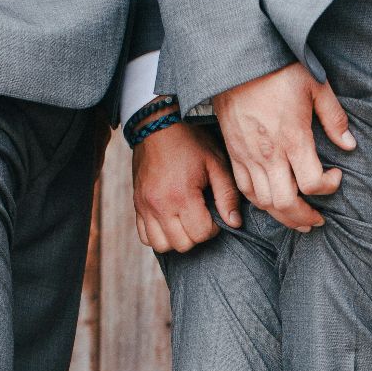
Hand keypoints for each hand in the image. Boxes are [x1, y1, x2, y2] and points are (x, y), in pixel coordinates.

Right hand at [132, 121, 241, 252]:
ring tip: (186, 220)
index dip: (214, 227)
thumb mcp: (216, 163)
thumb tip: (235, 222)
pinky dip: (158, 235)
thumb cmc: (190, 141)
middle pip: (182, 244)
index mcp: (181, 194)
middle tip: (202, 215)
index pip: (201, 233)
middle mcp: (159, 204)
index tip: (214, 211)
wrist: (157, 124)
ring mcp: (144, 206)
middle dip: (197, 234)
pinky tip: (170, 221)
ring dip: (177, 239)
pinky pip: (144, 236)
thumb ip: (227, 195)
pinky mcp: (136, 204)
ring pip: (161, 245)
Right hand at [211, 62, 355, 232]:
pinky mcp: (234, 154)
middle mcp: (269, 154)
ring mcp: (248, 156)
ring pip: (264, 202)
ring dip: (283, 216)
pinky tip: (272, 203)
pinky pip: (244, 190)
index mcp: (292, 138)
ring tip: (298, 220)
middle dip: (304, 217)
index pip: (312, 183)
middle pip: (286, 203)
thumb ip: (334, 118)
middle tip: (318, 219)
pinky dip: (259, 203)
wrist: (236, 62)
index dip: (328, 187)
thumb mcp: (315, 85)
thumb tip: (349, 145)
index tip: (336, 176)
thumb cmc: (278, 70)